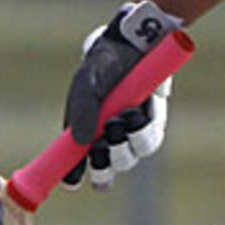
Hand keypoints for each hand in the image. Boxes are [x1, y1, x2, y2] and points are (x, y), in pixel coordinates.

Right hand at [62, 0, 181, 190]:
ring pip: (129, 157)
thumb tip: (80, 142)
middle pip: (107, 166)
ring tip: (120, 119)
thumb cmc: (108, 60)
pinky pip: (149, 142)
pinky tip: (137, 112)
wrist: (140, 41)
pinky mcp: (153, 122)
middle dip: (104, 165)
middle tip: (102, 147)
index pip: (77, 158)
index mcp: (85, 124)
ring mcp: (131, 129)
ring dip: (124, 145)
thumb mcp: (87, 82)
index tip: (71, 182)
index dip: (73, 173)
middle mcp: (108, 131)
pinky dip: (142, 132)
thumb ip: (81, 110)